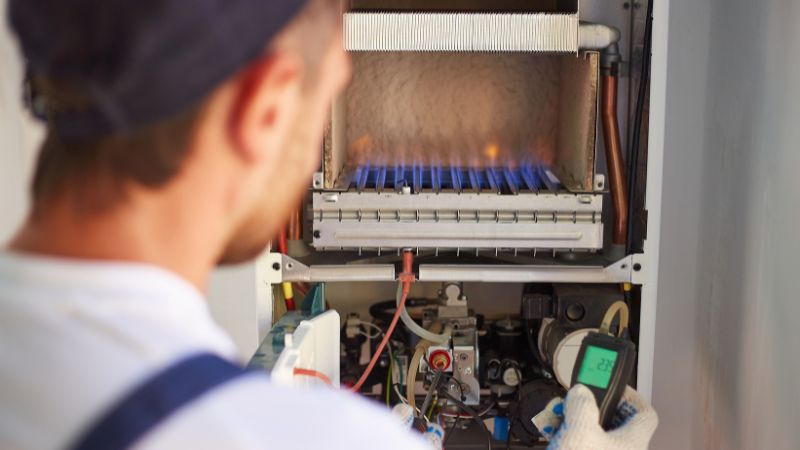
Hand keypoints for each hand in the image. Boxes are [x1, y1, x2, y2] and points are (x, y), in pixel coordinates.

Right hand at [532, 385, 657, 449]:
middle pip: (616, 423)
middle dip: (592, 409)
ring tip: (557, 419)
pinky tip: (554, 435)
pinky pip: (582, 446)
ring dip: (575, 423)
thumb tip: (581, 393)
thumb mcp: (579, 430)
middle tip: (576, 402)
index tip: (608, 386)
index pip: (645, 414)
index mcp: (633, 443)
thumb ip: (581, 405)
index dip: (630, 395)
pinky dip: (568, 438)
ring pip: (596, 435)